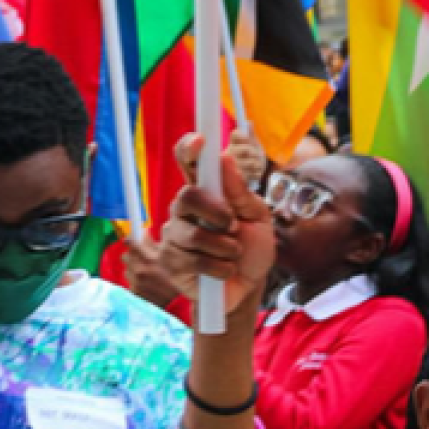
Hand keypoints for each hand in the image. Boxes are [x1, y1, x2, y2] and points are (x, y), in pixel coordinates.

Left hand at [123, 232, 180, 309]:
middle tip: (142, 258)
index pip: (131, 243)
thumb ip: (155, 245)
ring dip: (133, 269)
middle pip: (126, 256)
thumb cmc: (178, 278)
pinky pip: (129, 282)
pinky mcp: (135, 293)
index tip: (133, 240)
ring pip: (127, 270)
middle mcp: (140, 270)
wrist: (180, 303)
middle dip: (133, 255)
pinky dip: (135, 281)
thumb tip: (144, 233)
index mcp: (150, 258)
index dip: (132, 240)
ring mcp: (136, 283)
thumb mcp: (171, 257)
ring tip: (145, 272)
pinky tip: (145, 283)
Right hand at [160, 139, 274, 315]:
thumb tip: (224, 159)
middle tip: (233, 226)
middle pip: (187, 195)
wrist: (248, 288)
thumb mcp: (258, 218)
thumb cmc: (251, 248)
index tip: (200, 141)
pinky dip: (219, 268)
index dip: (189, 149)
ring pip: (192, 233)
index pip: (189, 163)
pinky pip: (192, 260)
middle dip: (217, 212)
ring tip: (233, 254)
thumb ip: (241, 192)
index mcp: (206, 192)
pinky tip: (223, 270)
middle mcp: (184, 210)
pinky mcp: (170, 263)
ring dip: (224, 247)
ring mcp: (174, 236)